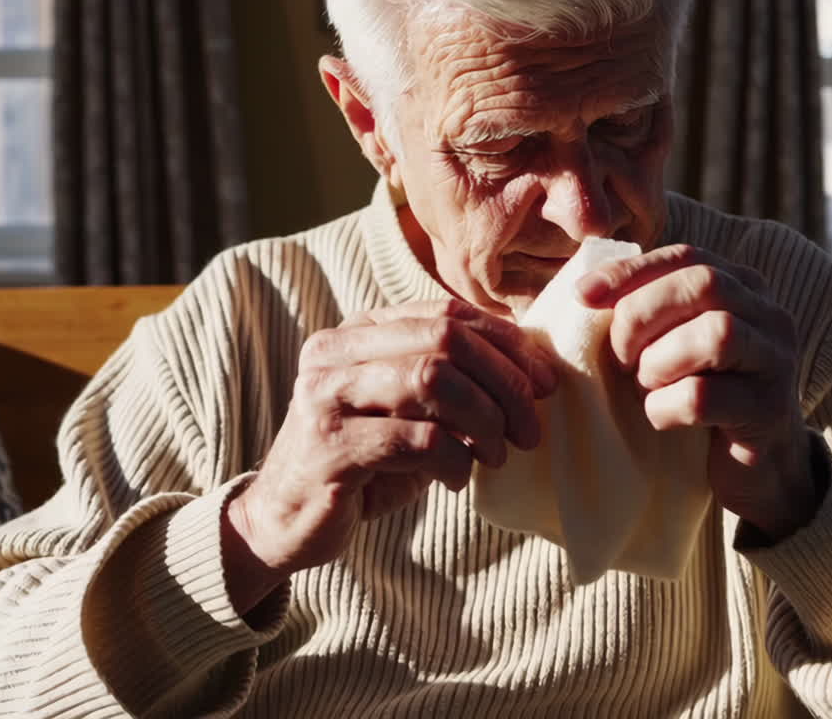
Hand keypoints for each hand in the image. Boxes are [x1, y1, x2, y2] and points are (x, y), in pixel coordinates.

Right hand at [223, 299, 555, 611]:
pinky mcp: (328, 447)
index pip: (448, 313)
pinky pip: (416, 440)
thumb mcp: (412, 413)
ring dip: (484, 421)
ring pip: (433, 380)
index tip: (545, 382)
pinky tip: (458, 479)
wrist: (287, 519)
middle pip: (445, 338)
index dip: (507, 343)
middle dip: (504, 382)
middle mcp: (336, 351)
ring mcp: (326, 395)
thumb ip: (455, 384)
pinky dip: (454, 460)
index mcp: (359, 330)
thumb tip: (535, 372)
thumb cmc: (364, 462)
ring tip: (497, 455)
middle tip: (530, 428)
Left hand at [577, 244, 816, 540]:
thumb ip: (644, 311)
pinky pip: (705, 397)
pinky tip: (662, 417)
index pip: (686, 257)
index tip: (584, 296)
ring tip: (647, 385)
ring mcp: (776, 362)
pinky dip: (667, 406)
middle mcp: (770, 315)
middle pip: (705, 284)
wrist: (754, 470)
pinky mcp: (769, 411)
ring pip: (717, 334)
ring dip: (660, 361)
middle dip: (643, 314)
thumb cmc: (699, 397)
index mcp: (744, 287)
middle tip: (620, 355)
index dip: (631, 272)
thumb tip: (584, 291)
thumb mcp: (672, 344)